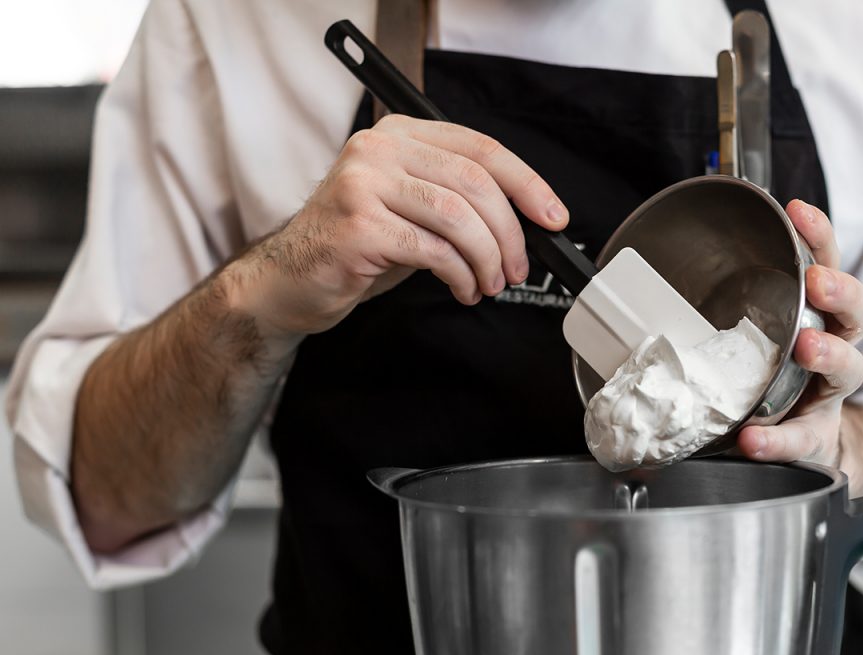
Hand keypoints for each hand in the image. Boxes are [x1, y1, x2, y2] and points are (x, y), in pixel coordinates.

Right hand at [228, 115, 568, 336]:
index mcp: (398, 135)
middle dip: (510, 234)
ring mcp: (363, 185)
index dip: (527, 184)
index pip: (480, 148)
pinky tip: (462, 289)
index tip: (553, 218)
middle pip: (475, 183)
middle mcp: (378, 150)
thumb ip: (458, 202)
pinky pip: (433, 251)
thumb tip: (524, 223)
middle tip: (518, 267)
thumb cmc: (357, 247)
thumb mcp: (412, 211)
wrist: (288, 280)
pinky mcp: (358, 227)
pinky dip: (460, 276)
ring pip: (458, 217)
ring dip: (487, 259)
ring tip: (489, 283)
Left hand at [736, 199, 862, 465]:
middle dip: (841, 290)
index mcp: (817, 311)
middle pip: (856, 310)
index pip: (827, 263)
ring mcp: (829, 392)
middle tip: (817, 282)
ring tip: (807, 348)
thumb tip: (652, 279)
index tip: (797, 212)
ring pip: (849, 366)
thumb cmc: (769, 373)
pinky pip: (801, 438)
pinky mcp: (815, 436)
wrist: (796, 437)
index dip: (818, 236)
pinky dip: (777, 439)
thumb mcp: (749, 331)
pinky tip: (754, 439)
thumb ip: (718, 307)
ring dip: (829, 353)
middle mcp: (834, 345)